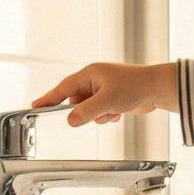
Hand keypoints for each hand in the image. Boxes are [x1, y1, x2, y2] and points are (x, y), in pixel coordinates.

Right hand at [32, 62, 179, 125]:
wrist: (158, 89)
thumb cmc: (135, 86)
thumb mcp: (107, 101)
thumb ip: (87, 112)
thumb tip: (70, 121)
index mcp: (90, 74)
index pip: (63, 88)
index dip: (49, 98)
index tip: (35, 106)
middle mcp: (95, 80)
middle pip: (77, 102)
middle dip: (87, 112)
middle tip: (100, 112)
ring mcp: (103, 90)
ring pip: (89, 110)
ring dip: (100, 116)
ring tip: (114, 110)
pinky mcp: (112, 99)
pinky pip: (101, 113)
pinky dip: (108, 116)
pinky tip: (119, 112)